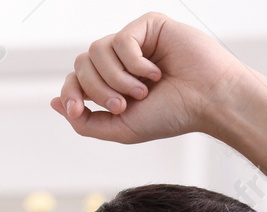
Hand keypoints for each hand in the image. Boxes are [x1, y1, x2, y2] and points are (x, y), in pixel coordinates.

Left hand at [50, 12, 246, 143]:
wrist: (209, 102)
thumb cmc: (173, 116)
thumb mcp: (123, 130)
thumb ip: (87, 122)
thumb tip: (57, 104)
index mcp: (114, 83)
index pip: (76, 79)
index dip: (71, 92)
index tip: (77, 109)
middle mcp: (121, 61)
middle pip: (81, 64)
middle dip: (98, 89)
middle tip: (124, 105)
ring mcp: (134, 42)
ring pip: (96, 51)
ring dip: (117, 78)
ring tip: (143, 91)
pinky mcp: (147, 26)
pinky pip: (120, 39)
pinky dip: (134, 62)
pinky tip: (155, 72)